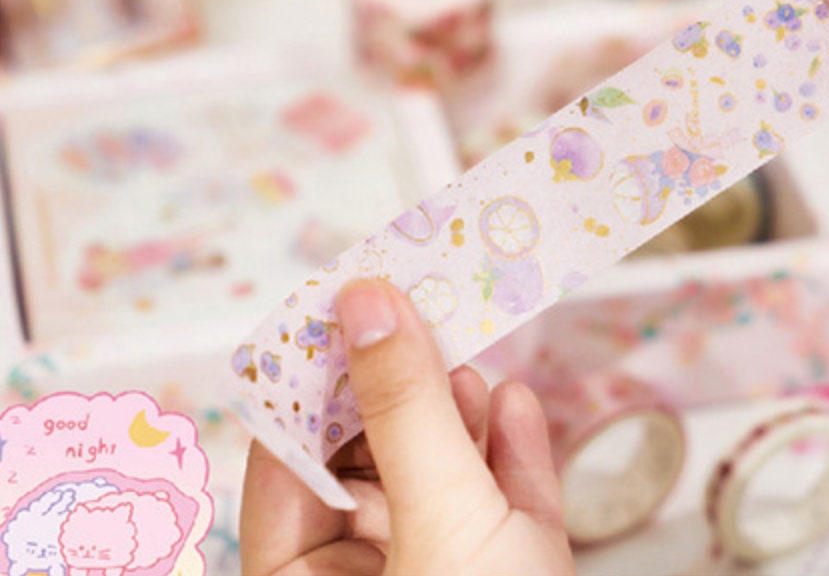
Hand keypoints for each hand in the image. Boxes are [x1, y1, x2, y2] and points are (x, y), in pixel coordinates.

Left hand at [241, 279, 574, 574]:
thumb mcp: (440, 519)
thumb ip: (405, 411)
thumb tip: (369, 309)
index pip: (290, 463)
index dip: (316, 380)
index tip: (342, 305)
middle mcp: (373, 575)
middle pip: (370, 461)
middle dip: (398, 390)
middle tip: (415, 311)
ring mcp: (446, 572)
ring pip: (440, 478)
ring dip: (456, 413)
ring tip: (464, 360)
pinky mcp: (513, 568)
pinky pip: (503, 502)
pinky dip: (510, 448)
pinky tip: (513, 404)